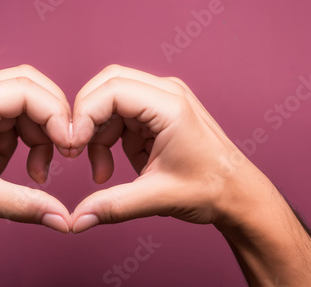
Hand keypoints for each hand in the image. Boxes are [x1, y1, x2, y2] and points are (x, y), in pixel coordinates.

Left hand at [0, 65, 72, 230]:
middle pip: (30, 87)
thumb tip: (65, 220)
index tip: (68, 145)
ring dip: (37, 135)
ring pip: (24, 103)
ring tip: (34, 172)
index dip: (56, 115)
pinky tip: (8, 164)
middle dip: (52, 120)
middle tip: (63, 151)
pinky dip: (22, 140)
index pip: (27, 91)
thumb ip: (27, 205)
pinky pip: (12, 116)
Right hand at [70, 64, 266, 229]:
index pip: (111, 90)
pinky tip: (116, 166)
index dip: (84, 115)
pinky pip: (119, 116)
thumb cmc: (210, 190)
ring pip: (109, 102)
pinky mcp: (155, 114)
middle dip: (86, 118)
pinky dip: (108, 140)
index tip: (73, 146)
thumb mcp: (157, 198)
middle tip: (76, 150)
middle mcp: (166, 94)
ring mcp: (161, 101)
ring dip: (97, 135)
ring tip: (103, 173)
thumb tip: (75, 221)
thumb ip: (113, 206)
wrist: (237, 194)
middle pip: (107, 85)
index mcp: (170, 106)